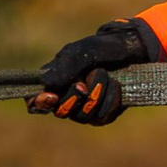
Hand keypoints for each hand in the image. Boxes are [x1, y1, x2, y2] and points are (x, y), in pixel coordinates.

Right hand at [30, 19, 154, 125]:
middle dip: (75, 96)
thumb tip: (46, 85)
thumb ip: (64, 67)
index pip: (35, 103)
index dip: (39, 103)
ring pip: (83, 116)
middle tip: (85, 80)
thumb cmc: (102, 49)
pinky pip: (102, 117)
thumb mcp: (82, 52)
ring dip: (96, 94)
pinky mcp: (103, 115)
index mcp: (54, 82)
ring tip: (104, 75)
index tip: (51, 96)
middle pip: (60, 111)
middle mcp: (67, 99)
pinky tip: (115, 85)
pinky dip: (110, 100)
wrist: (131, 52)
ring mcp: (85, 109)